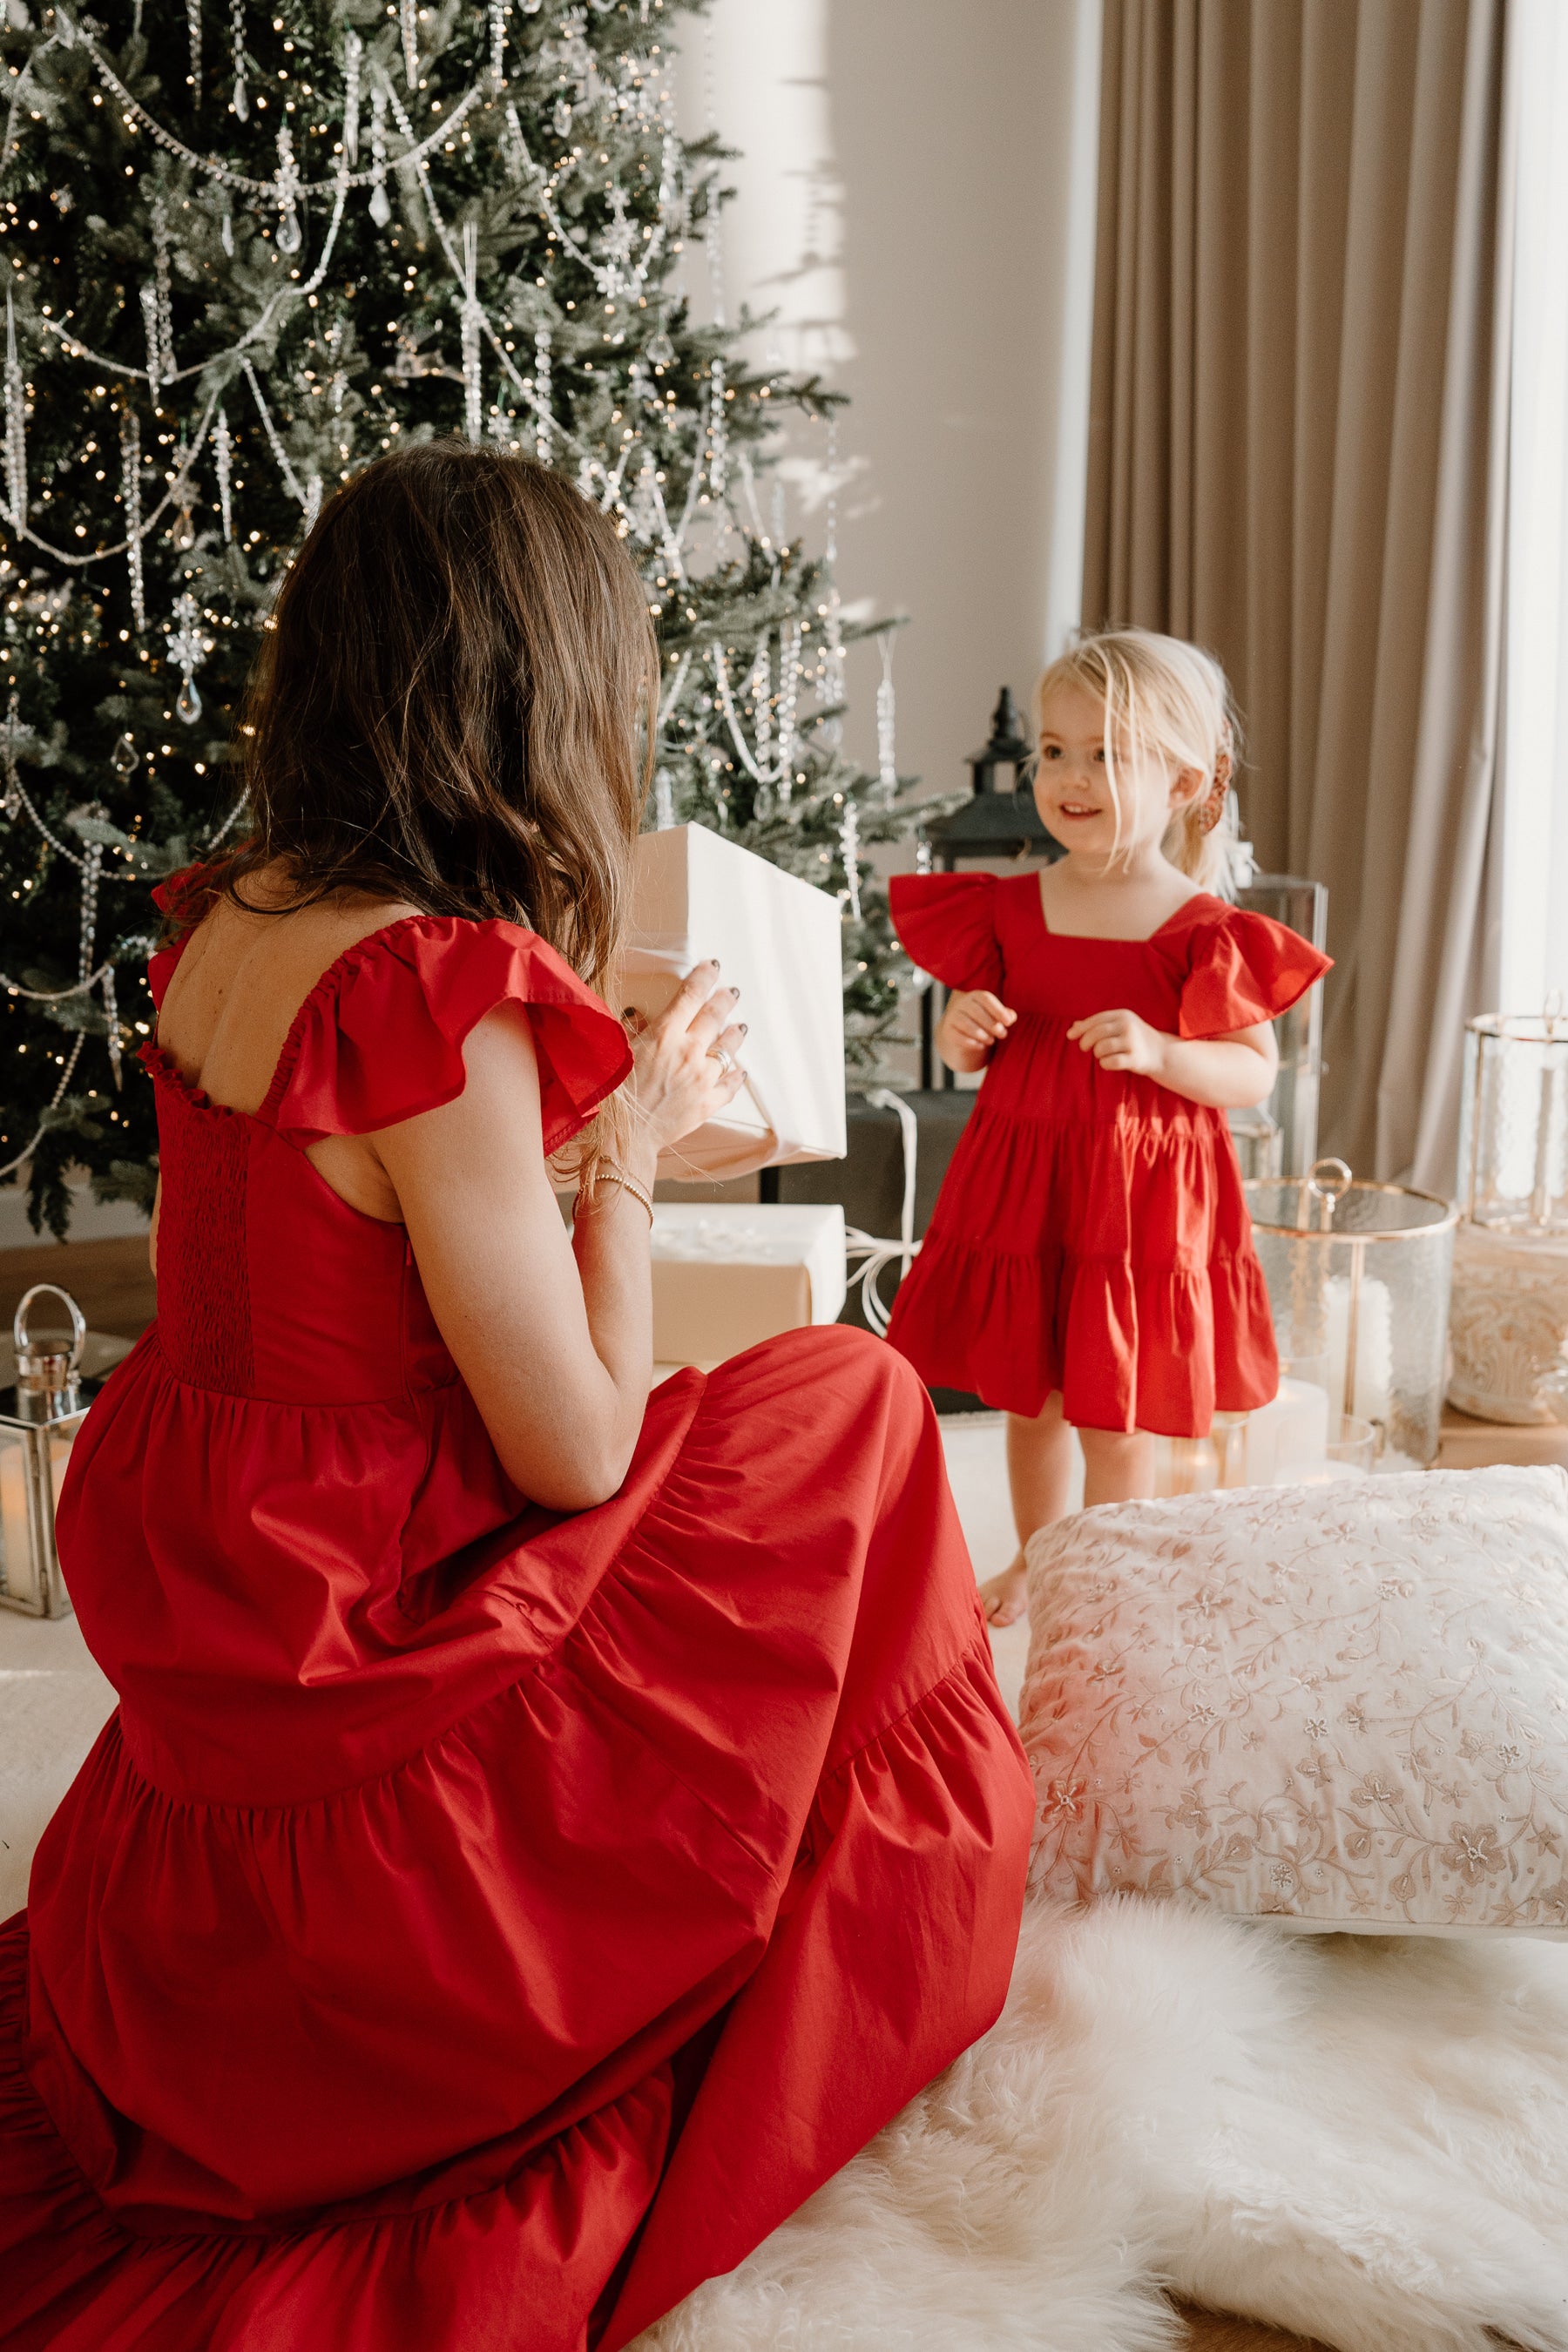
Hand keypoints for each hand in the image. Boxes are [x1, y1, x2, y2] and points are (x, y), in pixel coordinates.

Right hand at [623, 961, 746, 1166]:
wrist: (623, 1137)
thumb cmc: (609, 1095)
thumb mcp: (615, 1053)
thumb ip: (630, 1030)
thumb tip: (637, 1015)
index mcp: (664, 1035)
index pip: (691, 995)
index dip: (704, 977)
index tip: (712, 966)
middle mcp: (688, 1053)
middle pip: (714, 1017)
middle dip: (724, 1000)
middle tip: (731, 992)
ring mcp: (701, 1080)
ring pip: (727, 1050)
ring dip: (735, 1034)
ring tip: (740, 1027)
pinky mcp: (706, 1105)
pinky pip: (729, 1087)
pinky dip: (736, 1076)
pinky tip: (741, 1071)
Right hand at [942, 989, 1016, 1053]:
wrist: (964, 1030)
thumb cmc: (985, 1019)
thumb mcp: (996, 1015)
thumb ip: (1006, 1014)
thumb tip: (1011, 1016)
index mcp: (975, 996)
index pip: (986, 999)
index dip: (999, 1010)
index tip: (1009, 1023)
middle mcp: (962, 1003)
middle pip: (976, 1011)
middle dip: (992, 1024)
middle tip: (1003, 1034)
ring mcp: (953, 1016)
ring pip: (966, 1024)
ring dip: (982, 1034)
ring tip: (992, 1041)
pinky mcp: (948, 1030)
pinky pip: (958, 1036)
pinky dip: (971, 1042)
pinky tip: (981, 1046)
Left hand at [1067, 1007, 1168, 1077]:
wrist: (1161, 1053)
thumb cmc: (1133, 1039)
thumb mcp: (1118, 1026)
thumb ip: (1097, 1025)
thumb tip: (1072, 1027)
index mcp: (1123, 1015)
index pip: (1096, 1020)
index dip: (1081, 1028)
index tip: (1070, 1036)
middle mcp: (1128, 1026)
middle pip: (1096, 1033)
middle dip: (1085, 1042)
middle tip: (1085, 1048)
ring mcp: (1133, 1042)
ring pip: (1101, 1048)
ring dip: (1097, 1053)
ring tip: (1102, 1055)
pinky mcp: (1135, 1058)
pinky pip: (1110, 1062)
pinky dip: (1105, 1064)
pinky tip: (1108, 1063)